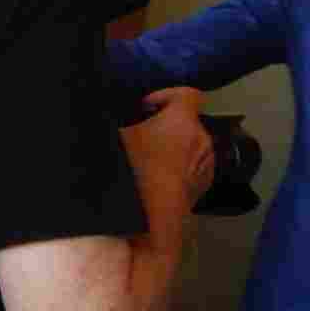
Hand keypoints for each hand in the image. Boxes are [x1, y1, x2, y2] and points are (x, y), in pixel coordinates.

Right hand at [120, 86, 214, 220]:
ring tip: (149, 161)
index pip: (187, 94)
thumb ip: (114, 119)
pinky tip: (158, 181)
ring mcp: (206, 163)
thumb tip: (104, 110)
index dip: (166, 95)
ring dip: (174, 148)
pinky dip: (179, 169)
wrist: (151, 217)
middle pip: (187, 122)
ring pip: (191, 146)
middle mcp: (201, 138)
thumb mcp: (114, 137)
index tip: (146, 107)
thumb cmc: (134, 171)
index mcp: (182, 121)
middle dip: (167, 125)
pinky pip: (192, 168)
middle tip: (142, 135)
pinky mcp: (203, 186)